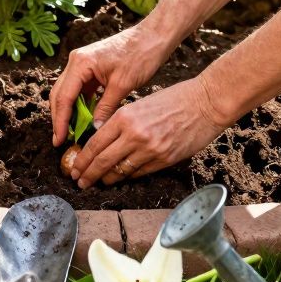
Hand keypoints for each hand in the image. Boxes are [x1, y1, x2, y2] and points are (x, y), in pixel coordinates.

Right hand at [50, 26, 171, 145]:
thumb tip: (95, 129)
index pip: (63, 97)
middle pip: (59, 94)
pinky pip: (79, 89)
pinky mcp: (90, 68)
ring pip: (67, 92)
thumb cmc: (140, 56)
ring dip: (67, 112)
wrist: (153, 37)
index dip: (60, 121)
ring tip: (69, 133)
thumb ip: (105, 107)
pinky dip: (79, 104)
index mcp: (80, 63)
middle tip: (60, 141)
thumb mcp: (122, 85)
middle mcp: (76, 61)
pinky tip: (83, 119)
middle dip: (59, 118)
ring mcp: (82, 63)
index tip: (59, 140)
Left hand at [69, 75, 229, 187]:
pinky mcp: (164, 160)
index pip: (95, 144)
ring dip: (106, 179)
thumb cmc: (174, 100)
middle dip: (87, 174)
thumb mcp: (139, 105)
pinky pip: (139, 173)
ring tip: (98, 182)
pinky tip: (120, 177)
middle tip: (79, 182)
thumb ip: (121, 123)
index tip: (75, 168)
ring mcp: (150, 150)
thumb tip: (102, 142)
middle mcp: (134, 135)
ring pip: (119, 171)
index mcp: (124, 117)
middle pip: (102, 161)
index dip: (82, 160)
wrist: (205, 103)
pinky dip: (127, 176)